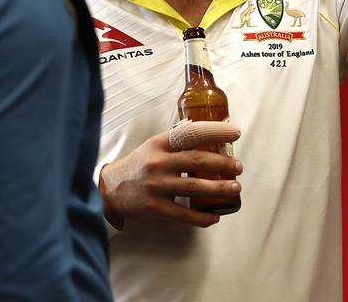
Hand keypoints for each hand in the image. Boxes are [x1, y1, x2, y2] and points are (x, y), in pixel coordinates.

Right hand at [98, 127, 241, 229]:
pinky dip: (201, 217)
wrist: (109, 190)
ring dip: (218, 188)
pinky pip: (183, 214)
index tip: (234, 133)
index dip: (215, 132)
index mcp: (159, 144)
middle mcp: (158, 163)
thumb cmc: (137, 165)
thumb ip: (175, 139)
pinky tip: (215, 216)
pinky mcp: (154, 207)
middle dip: (222, 164)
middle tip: (238, 167)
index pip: (191, 133)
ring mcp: (156, 186)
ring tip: (235, 188)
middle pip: (196, 161)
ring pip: (194, 187)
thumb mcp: (152, 145)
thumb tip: (201, 129)